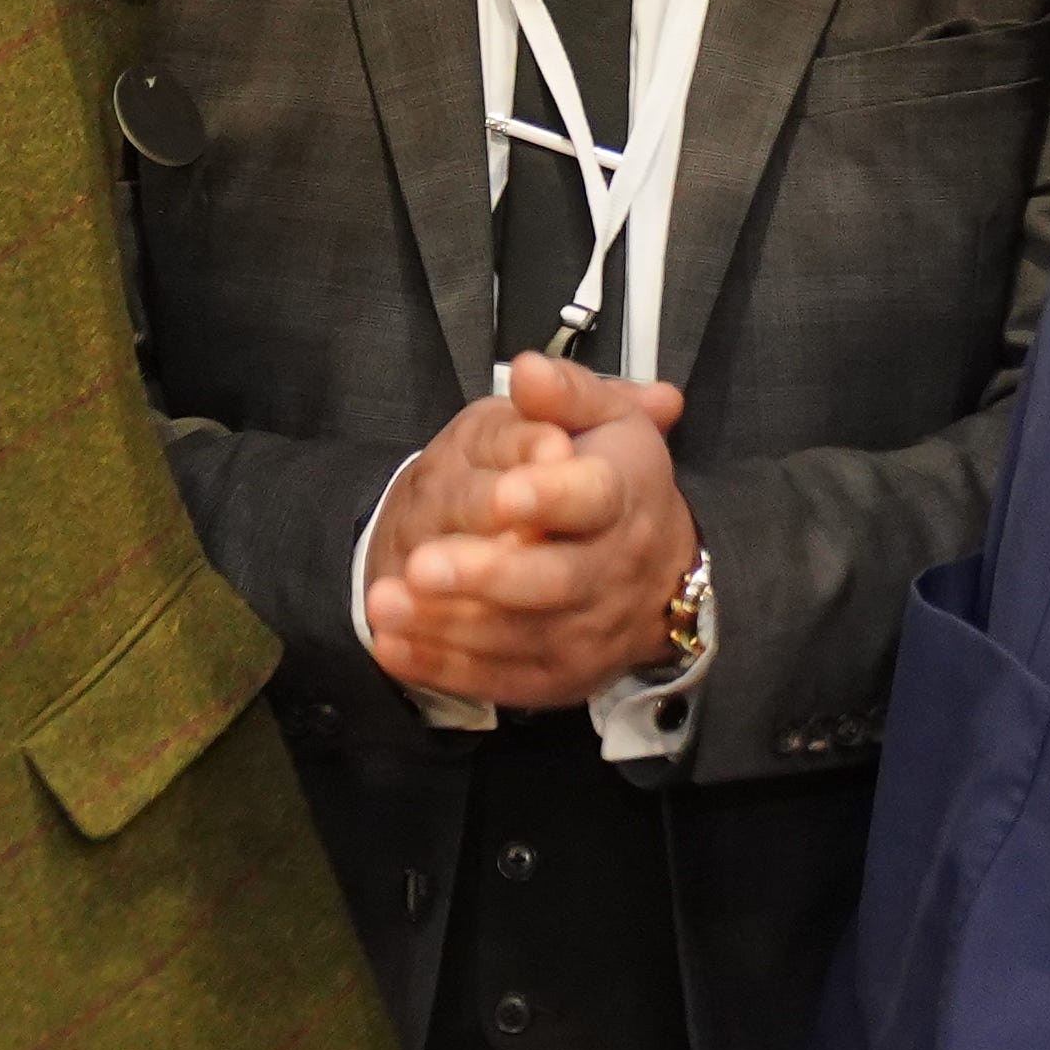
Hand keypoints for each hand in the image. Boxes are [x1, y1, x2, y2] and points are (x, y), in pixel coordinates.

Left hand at [360, 353, 701, 709]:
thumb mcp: (609, 423)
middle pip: (552, 580)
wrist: (664, 579)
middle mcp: (611, 572)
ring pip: (515, 634)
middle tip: (422, 562)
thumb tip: (528, 371)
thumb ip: (565, 393)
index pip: (592, 499)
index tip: (504, 491)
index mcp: (623, 499)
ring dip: (445, 624)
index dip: (550, 497)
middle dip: (485, 574)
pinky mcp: (557, 676)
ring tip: (385, 601)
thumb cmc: (621, 490)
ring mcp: (586, 632)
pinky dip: (441, 666)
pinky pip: (497, 679)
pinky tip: (393, 643)